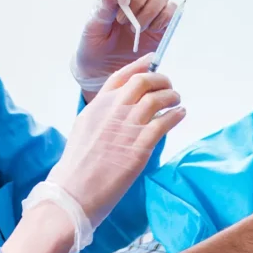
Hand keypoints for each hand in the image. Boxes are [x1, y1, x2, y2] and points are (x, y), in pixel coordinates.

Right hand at [49, 53, 185, 226]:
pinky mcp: (140, 146)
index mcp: (96, 106)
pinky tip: (179, 115)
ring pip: (157, 98)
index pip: (121, 77)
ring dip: (172, 96)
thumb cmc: (76, 168)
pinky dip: (176, 115)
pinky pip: (165, 121)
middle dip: (160, 80)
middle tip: (168, 86)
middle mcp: (112, 111)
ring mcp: (127, 127)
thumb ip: (102, 116)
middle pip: (143, 81)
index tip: (151, 60)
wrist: (72, 192)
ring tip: (177, 101)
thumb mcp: (83, 131)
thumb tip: (122, 110)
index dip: (139, 66)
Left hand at [72, 0, 176, 92]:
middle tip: (124, 21)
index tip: (122, 1)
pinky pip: (171, 12)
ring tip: (135, 30)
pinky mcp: (163, 25)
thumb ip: (102, 8)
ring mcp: (151, 10)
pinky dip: (163, 20)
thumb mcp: (93, 28)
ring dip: (150, 12)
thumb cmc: (95, 46)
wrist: (103, 71)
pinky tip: (149, 31)